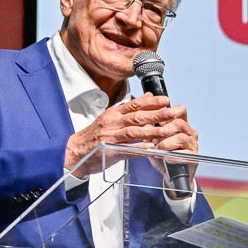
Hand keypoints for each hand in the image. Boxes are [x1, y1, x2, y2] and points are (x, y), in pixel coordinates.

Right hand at [64, 94, 198, 178]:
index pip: (134, 104)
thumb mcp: (112, 116)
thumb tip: (149, 96)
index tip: (166, 100)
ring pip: (133, 132)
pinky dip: (139, 149)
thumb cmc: (96, 134)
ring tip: (166, 131)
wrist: (76, 151)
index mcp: (114, 113)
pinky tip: (151, 148)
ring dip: (151, 132)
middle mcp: (112, 122)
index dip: (151, 102)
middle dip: (156, 114)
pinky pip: (126, 149)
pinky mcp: (109, 150)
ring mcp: (110, 136)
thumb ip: (131, 107)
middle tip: (172, 113)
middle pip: (137, 117)